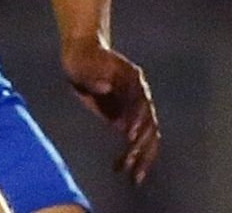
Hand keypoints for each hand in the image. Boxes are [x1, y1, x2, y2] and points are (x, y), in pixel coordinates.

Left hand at [64, 42, 159, 184]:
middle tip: (134, 170)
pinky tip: (119, 168)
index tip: (128, 136)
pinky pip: (133, 140)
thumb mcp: (83, 64)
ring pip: (146, 137)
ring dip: (141, 157)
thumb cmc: (82, 58)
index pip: (141, 104)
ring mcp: (134, 108)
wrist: (83, 56)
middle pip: (149, 125)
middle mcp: (139, 96)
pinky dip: (129, 155)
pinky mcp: (125, 118)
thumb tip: (106, 87)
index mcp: (133, 80)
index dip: (136, 120)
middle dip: (143, 148)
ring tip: (132, 176)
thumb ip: (94, 75)